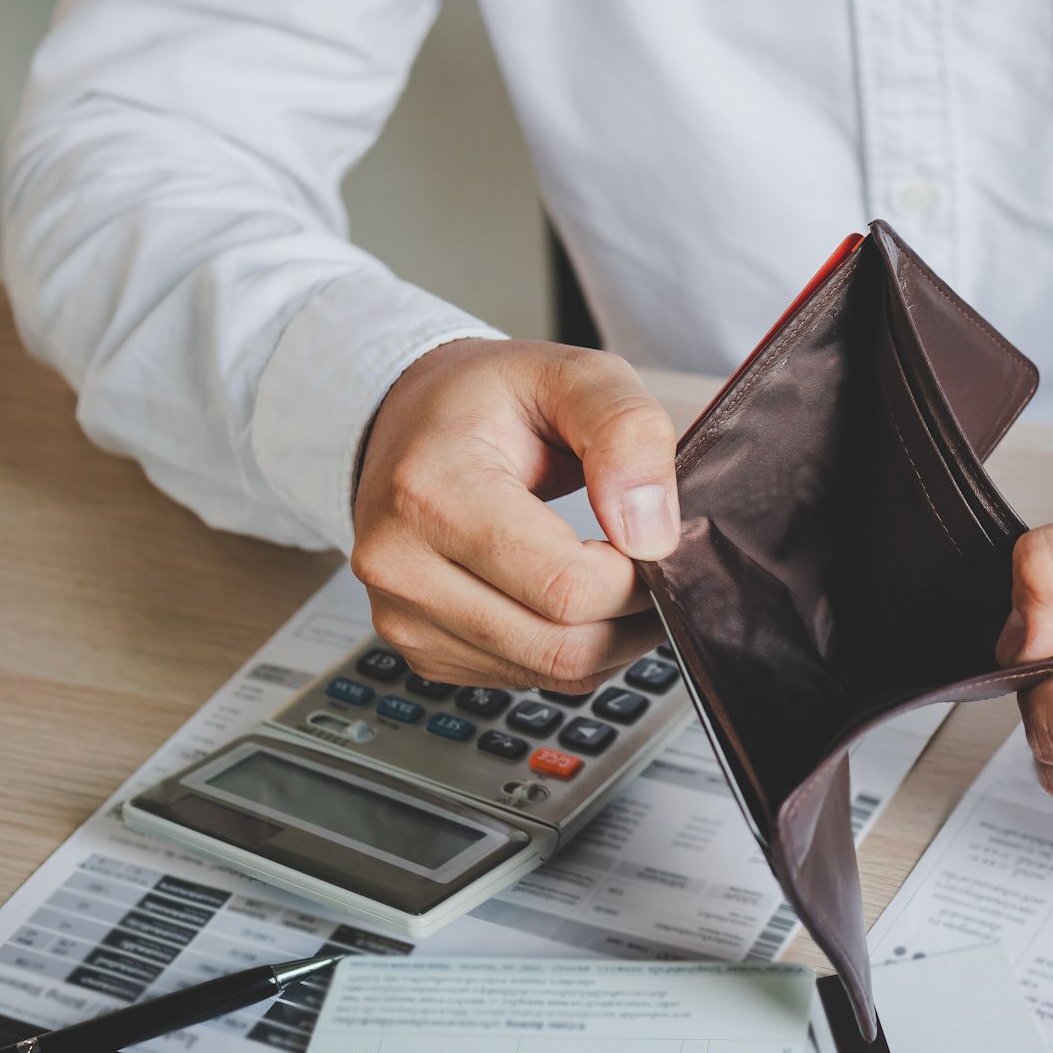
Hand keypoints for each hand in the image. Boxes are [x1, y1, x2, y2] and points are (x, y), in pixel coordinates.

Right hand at [351, 338, 679, 690]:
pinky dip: (572, 650)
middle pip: (560, 645)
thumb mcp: (573, 373)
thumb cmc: (492, 397)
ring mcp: (401, 616)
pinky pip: (528, 679)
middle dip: (631, 617)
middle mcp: (399, 564)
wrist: (414, 421)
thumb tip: (653, 536)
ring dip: (610, 639)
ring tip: (621, 578)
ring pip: (549, 673)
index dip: (635, 577)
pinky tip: (576, 599)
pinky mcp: (420, 651)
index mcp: (429, 491)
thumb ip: (626, 433)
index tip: (651, 537)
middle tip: (653, 567)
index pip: (564, 586)